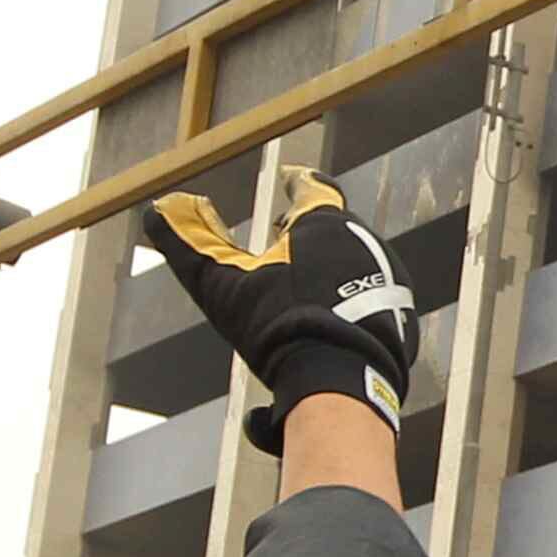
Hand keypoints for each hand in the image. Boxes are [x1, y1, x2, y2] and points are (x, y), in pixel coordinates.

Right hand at [145, 173, 419, 453]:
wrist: (340, 378)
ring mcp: (389, 274)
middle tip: (286, 235)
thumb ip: (188, 244)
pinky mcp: (402, 309)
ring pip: (355, 258)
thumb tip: (155, 209)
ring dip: (330, 265)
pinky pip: (372, 294)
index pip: (312, 188)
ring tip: (304, 284)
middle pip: (334, 224)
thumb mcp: (221, 285)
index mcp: (324, 222)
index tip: (291, 179)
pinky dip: (351, 299)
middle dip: (309, 229)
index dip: (298, 183)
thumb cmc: (275, 326)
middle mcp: (364, 239)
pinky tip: (330, 321)